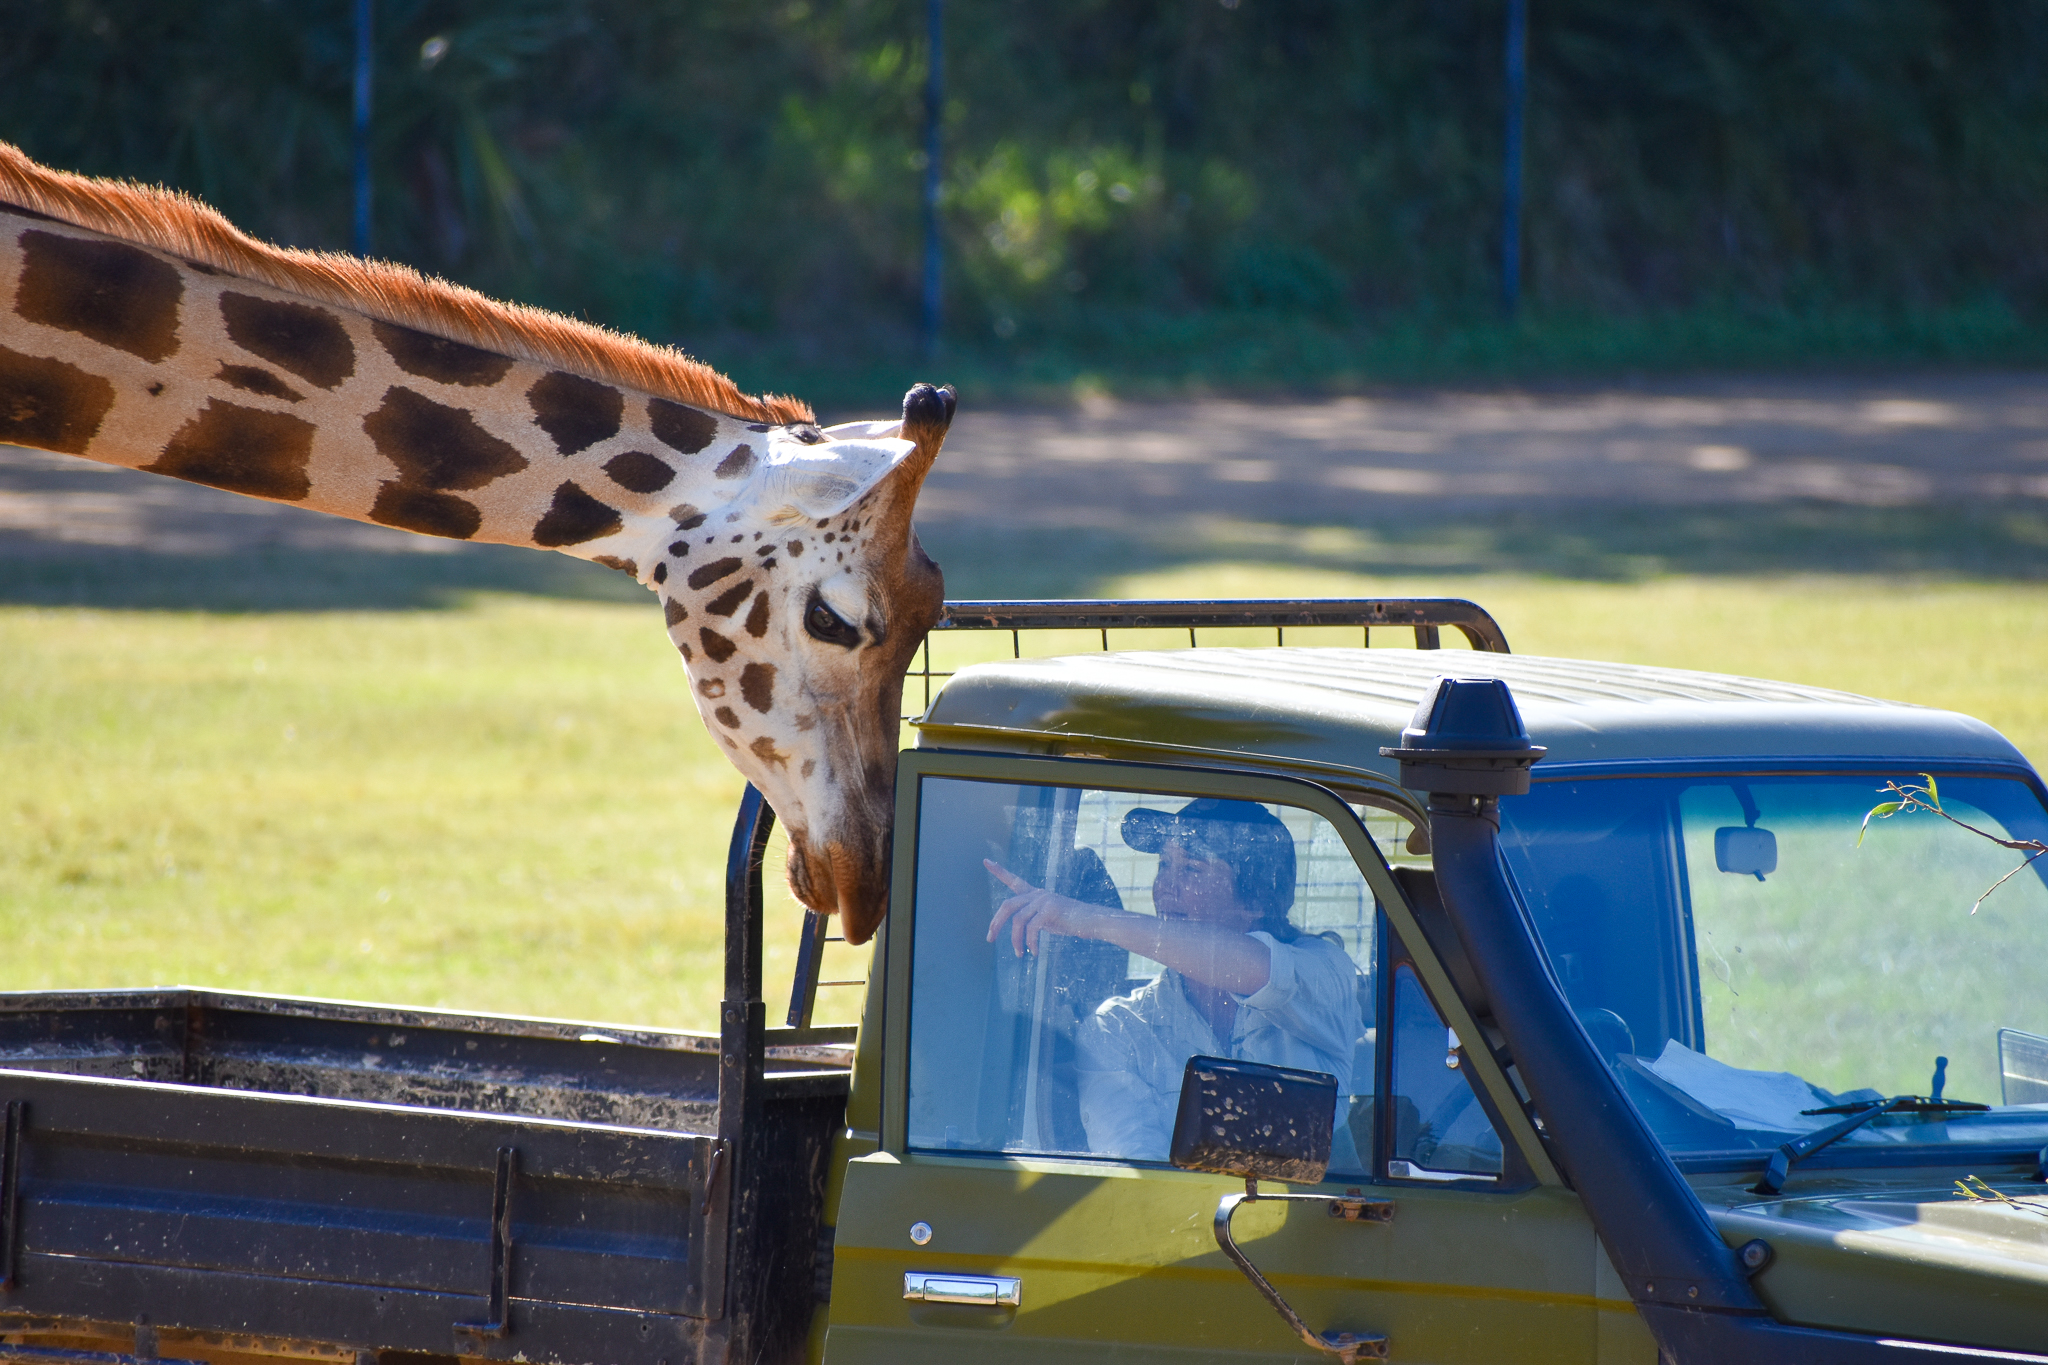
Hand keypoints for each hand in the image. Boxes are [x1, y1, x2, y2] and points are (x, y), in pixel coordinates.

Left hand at [984, 859, 1102, 955]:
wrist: (1094, 921)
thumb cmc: (1072, 922)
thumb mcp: (1048, 918)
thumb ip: (1033, 917)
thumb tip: (1017, 927)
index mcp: (1036, 894)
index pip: (1014, 880)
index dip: (999, 871)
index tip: (986, 861)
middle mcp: (1038, 894)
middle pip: (1007, 905)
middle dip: (996, 923)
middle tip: (989, 939)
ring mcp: (1044, 900)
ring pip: (1018, 921)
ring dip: (1015, 940)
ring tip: (1019, 954)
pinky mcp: (1050, 910)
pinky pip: (1031, 929)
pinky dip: (1030, 943)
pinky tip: (1034, 953)